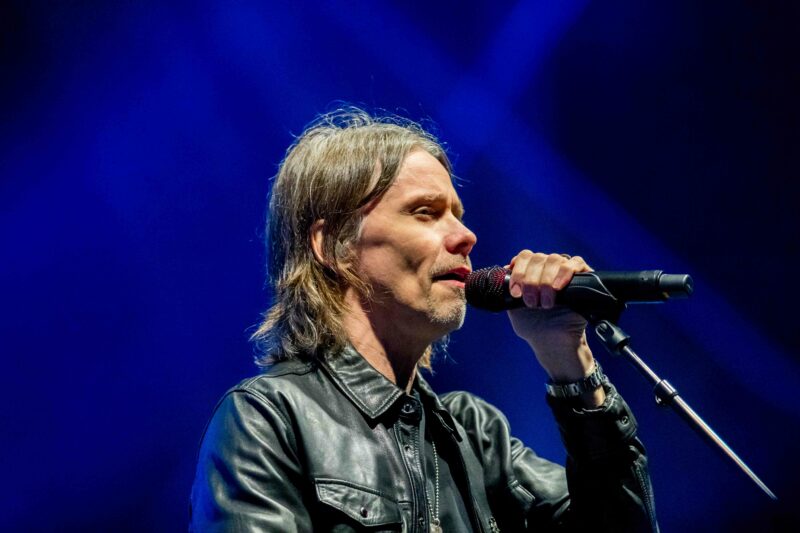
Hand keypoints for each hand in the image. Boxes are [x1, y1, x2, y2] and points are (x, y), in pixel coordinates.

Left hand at [505, 251, 596, 384]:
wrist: (553, 343)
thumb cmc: (533, 326)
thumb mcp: (512, 307)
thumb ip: (506, 289)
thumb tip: (501, 273)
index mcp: (531, 272)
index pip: (524, 257)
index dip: (518, 272)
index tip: (515, 293)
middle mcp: (548, 268)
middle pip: (538, 258)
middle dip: (531, 281)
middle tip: (531, 303)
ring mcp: (565, 271)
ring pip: (555, 259)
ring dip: (546, 281)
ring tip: (546, 303)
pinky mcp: (584, 277)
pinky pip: (576, 263)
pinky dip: (565, 272)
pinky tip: (558, 287)